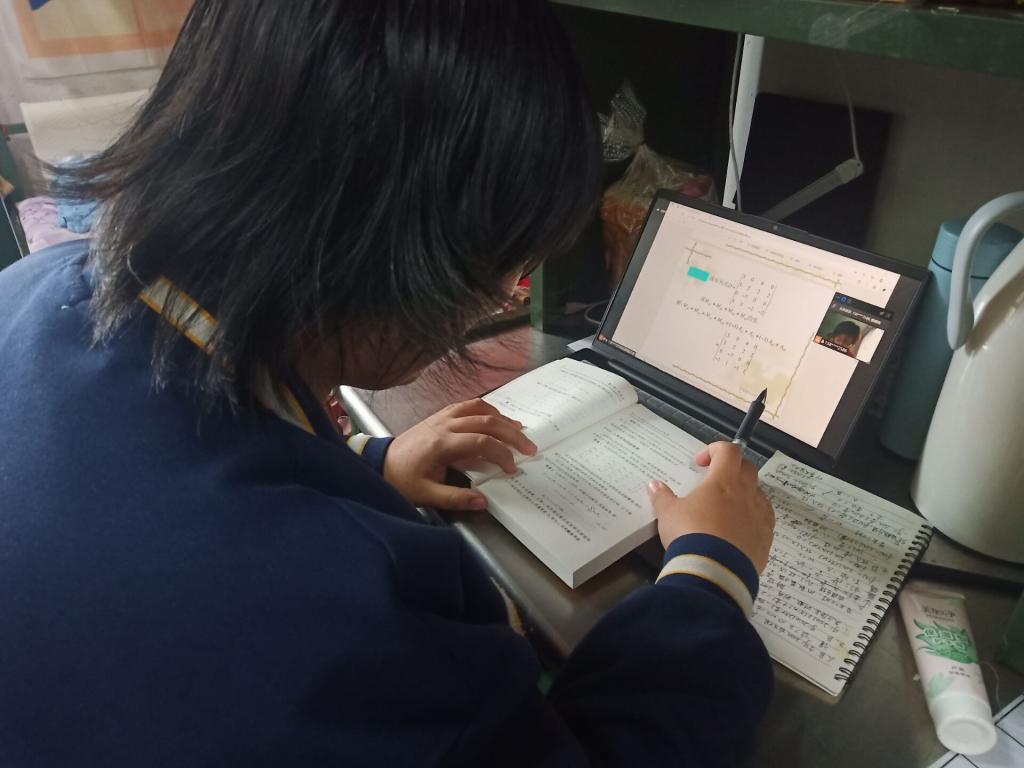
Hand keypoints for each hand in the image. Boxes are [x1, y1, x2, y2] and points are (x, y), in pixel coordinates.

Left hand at [383, 398, 536, 510]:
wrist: (379, 464)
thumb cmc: (402, 480)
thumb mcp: (426, 495)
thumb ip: (455, 498)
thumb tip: (483, 501)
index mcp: (441, 444)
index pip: (481, 442)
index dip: (501, 453)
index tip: (512, 468)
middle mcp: (444, 425)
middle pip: (486, 422)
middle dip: (511, 434)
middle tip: (530, 447)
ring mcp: (442, 417)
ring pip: (479, 409)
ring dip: (502, 418)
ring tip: (520, 429)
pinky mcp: (440, 415)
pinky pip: (468, 405)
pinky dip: (486, 409)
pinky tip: (497, 418)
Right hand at [647, 442, 774, 572]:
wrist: (714, 572)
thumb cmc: (690, 534)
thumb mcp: (668, 514)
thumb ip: (662, 497)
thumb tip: (654, 485)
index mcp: (724, 481)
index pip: (728, 450)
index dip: (715, 450)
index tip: (700, 463)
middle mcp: (746, 494)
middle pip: (747, 468)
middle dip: (731, 469)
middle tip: (714, 481)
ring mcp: (760, 516)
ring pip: (759, 494)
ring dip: (744, 494)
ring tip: (726, 508)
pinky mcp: (766, 538)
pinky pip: (764, 520)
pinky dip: (752, 519)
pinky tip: (737, 530)